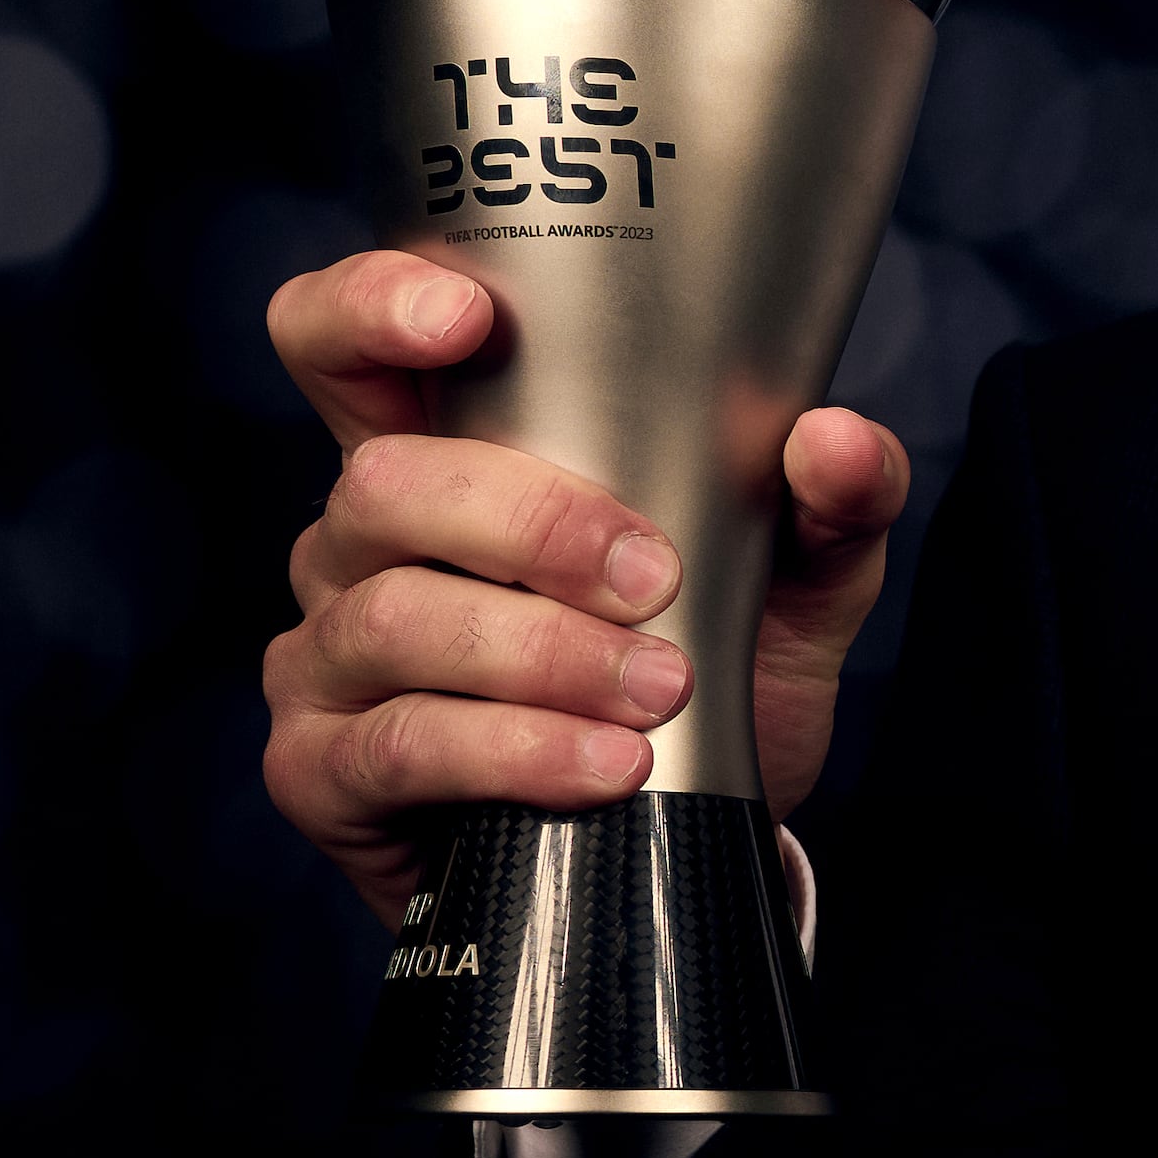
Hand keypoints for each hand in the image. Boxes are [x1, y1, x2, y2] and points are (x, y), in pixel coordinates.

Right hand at [257, 250, 917, 925]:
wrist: (682, 850)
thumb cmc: (702, 681)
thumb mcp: (792, 584)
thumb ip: (833, 501)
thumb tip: (835, 439)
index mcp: (448, 460)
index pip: (341, 345)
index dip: (372, 308)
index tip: (467, 317)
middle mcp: (362, 544)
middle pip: (383, 482)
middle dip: (530, 523)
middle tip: (652, 579)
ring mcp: (329, 657)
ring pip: (396, 617)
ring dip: (542, 654)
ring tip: (656, 692)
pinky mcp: (322, 771)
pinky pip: (396, 744)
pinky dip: (513, 750)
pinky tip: (601, 765)